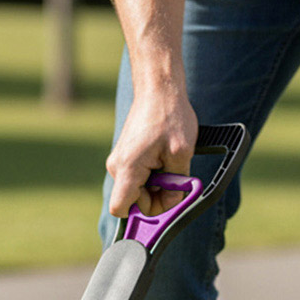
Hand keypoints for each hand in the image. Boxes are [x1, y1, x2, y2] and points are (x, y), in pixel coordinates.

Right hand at [106, 86, 197, 217]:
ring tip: (172, 162)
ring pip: (137, 189)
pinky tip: (164, 157)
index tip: (164, 197)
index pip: (120, 209)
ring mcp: (119, 161)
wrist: (158, 88)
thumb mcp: (181, 152)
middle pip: (133, 201)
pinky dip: (153, 174)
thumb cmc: (169, 116)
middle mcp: (117, 167)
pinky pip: (137, 177)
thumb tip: (175, 200)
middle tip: (177, 178)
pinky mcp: (125, 156)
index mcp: (127, 168)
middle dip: (157, 196)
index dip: (144, 212)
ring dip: (157, 184)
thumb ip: (177, 183)